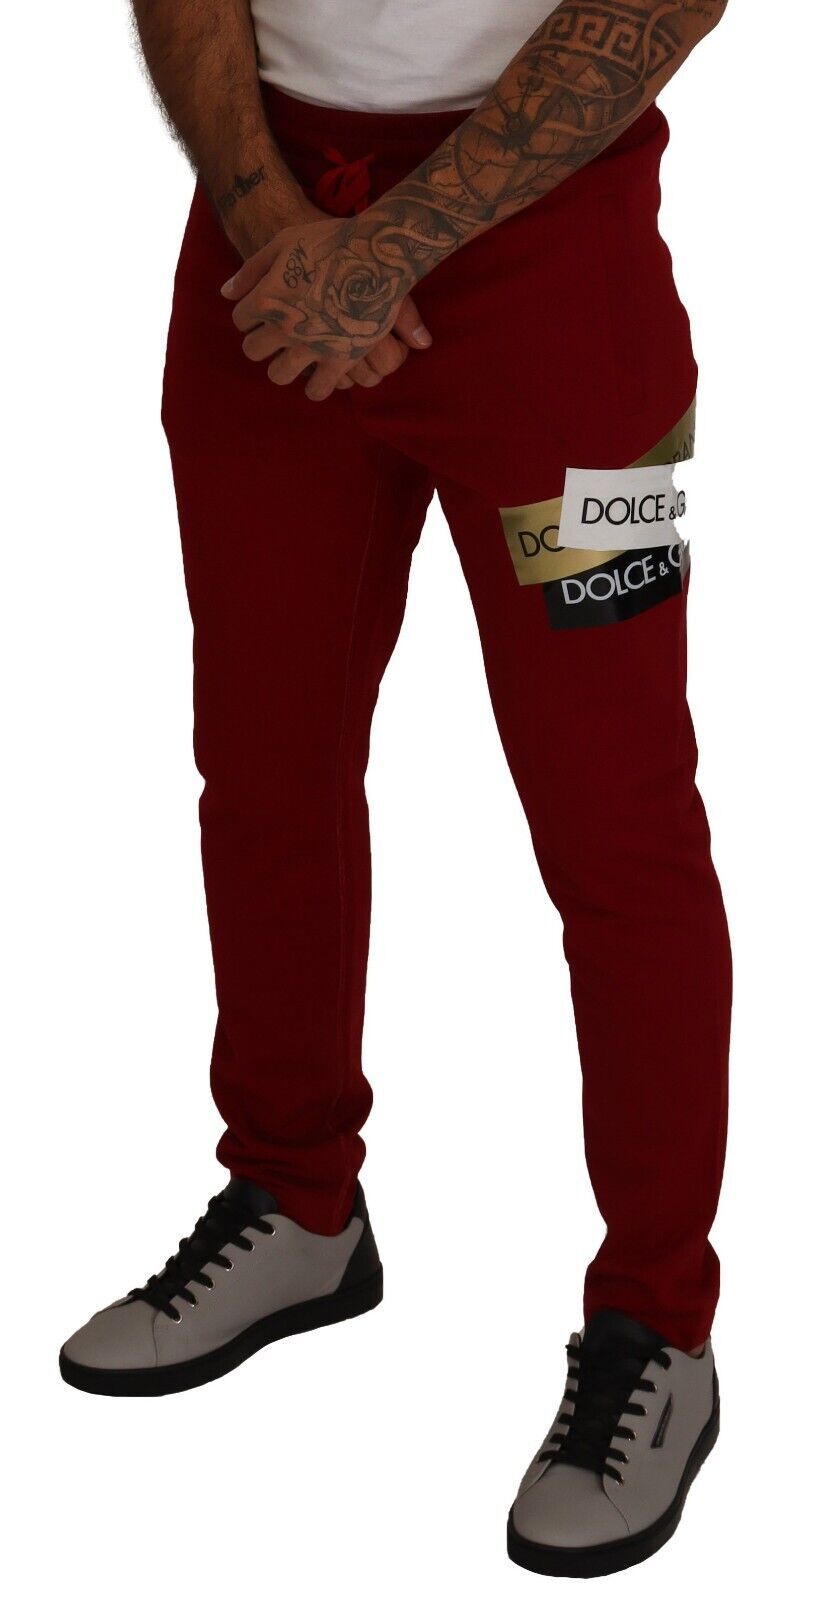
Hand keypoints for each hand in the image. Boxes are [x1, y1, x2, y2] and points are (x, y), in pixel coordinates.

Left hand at [221, 215, 429, 399]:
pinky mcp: (340, 360)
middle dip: (261, 342)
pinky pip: (317, 390)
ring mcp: (311, 347)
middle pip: (252, 351)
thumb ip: (251, 270)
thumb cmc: (329, 240)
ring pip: (278, 375)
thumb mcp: (283, 243)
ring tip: (295, 357)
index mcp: (266, 299)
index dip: (249, 315)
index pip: (239, 321)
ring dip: (283, 366)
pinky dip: (315, 386)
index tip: (263, 311)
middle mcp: (284, 328)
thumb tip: (225, 294)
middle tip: (277, 335)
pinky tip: (320, 374)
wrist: (377, 252)